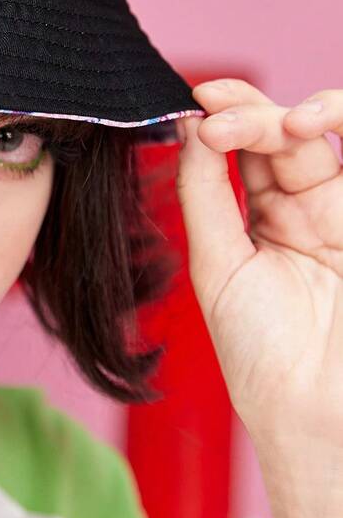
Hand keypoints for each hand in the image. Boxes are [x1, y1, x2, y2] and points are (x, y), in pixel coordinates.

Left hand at [176, 80, 342, 511]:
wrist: (314, 418)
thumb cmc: (263, 356)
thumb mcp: (219, 265)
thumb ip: (205, 195)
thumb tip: (191, 126)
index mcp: (269, 218)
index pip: (250, 145)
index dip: (229, 113)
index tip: (197, 98)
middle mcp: (313, 208)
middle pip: (288, 131)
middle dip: (255, 111)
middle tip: (221, 116)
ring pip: (331, 136)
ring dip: (305, 114)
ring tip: (280, 124)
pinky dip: (342, 122)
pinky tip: (309, 127)